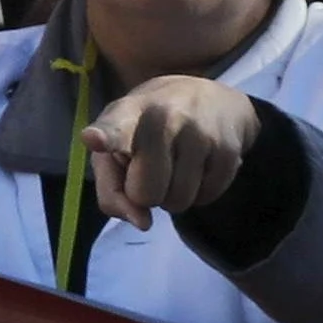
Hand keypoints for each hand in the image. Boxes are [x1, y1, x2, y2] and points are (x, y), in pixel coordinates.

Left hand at [81, 76, 261, 220]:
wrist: (210, 100)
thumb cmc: (145, 131)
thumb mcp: (115, 150)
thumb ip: (112, 191)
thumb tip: (142, 222)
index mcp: (126, 113)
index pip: (114, 127)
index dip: (104, 136)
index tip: (94, 139)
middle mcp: (164, 117)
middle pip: (145, 193)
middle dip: (146, 194)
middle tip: (151, 169)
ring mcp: (200, 132)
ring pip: (177, 202)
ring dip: (173, 196)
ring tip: (175, 166)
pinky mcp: (229, 150)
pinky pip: (205, 200)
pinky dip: (199, 193)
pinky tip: (198, 166)